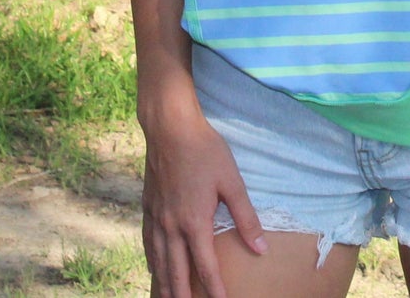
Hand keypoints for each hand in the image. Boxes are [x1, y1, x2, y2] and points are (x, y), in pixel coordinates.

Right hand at [141, 106, 266, 297]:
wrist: (170, 128)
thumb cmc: (205, 151)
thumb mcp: (232, 181)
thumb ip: (246, 217)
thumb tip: (260, 248)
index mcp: (194, 222)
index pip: (205, 267)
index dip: (215, 290)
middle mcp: (172, 227)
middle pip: (176, 273)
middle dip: (184, 297)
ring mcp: (157, 218)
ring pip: (159, 263)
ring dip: (166, 286)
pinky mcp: (148, 207)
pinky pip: (148, 244)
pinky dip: (153, 262)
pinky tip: (155, 269)